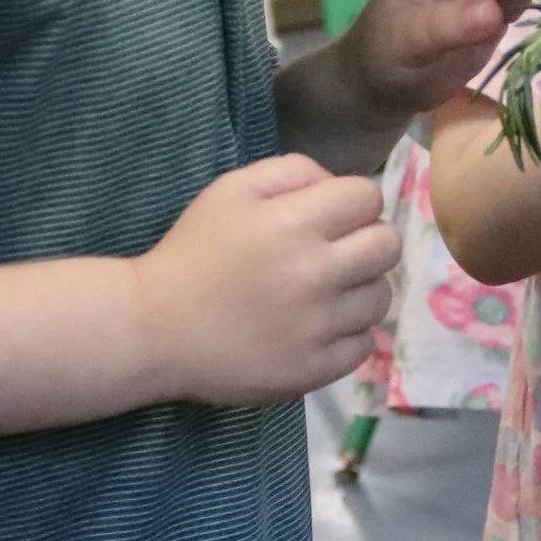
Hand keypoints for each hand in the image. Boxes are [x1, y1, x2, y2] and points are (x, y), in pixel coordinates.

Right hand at [134, 154, 398, 404]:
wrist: (153, 328)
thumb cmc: (194, 252)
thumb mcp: (232, 189)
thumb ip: (294, 171)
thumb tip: (341, 187)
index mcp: (293, 223)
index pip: (369, 198)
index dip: (354, 204)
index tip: (333, 218)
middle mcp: (313, 273)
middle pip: (388, 246)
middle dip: (367, 242)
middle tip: (336, 255)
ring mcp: (317, 326)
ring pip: (381, 297)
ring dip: (360, 290)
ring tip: (324, 294)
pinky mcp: (314, 369)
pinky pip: (366, 345)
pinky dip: (349, 335)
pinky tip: (318, 328)